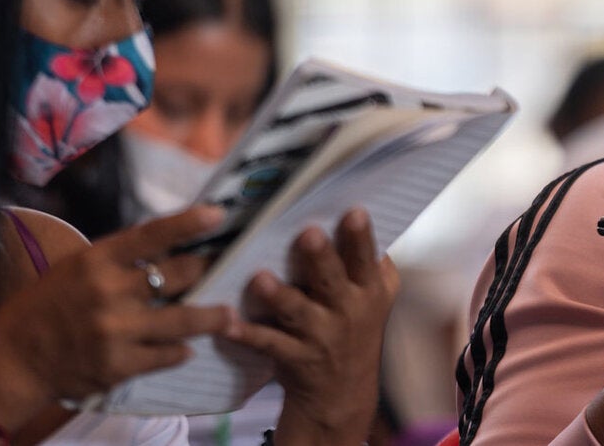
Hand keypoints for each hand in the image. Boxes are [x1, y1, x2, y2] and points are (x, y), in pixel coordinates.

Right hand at [0, 207, 232, 402]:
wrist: (13, 360)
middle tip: (222, 268)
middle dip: (205, 270)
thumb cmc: (47, 307)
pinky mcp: (121, 364)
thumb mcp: (77, 269)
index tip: (218, 214)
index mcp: (97, 261)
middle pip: (179, 274)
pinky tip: (186, 347)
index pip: (151, 235)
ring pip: (185, 318)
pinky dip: (180, 351)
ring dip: (213, 317)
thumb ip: (119, 259)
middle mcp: (110, 291)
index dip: (188, 223)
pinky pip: (168, 354)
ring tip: (229, 315)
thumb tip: (169, 246)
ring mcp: (117, 330)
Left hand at [226, 209, 399, 445]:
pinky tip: (227, 323)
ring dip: (278, 296)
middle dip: (320, 258)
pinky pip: (268, 344)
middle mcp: (347, 312)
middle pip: (333, 280)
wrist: (343, 392)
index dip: (361, 236)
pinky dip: (246, 334)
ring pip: (298, 313)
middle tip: (307, 233)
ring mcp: (320, 336)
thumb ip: (371, 263)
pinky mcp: (294, 357)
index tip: (354, 212)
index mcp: (369, 291)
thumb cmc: (355, 328)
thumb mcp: (376, 297)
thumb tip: (360, 212)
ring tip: (260, 278)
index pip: (366, 259)